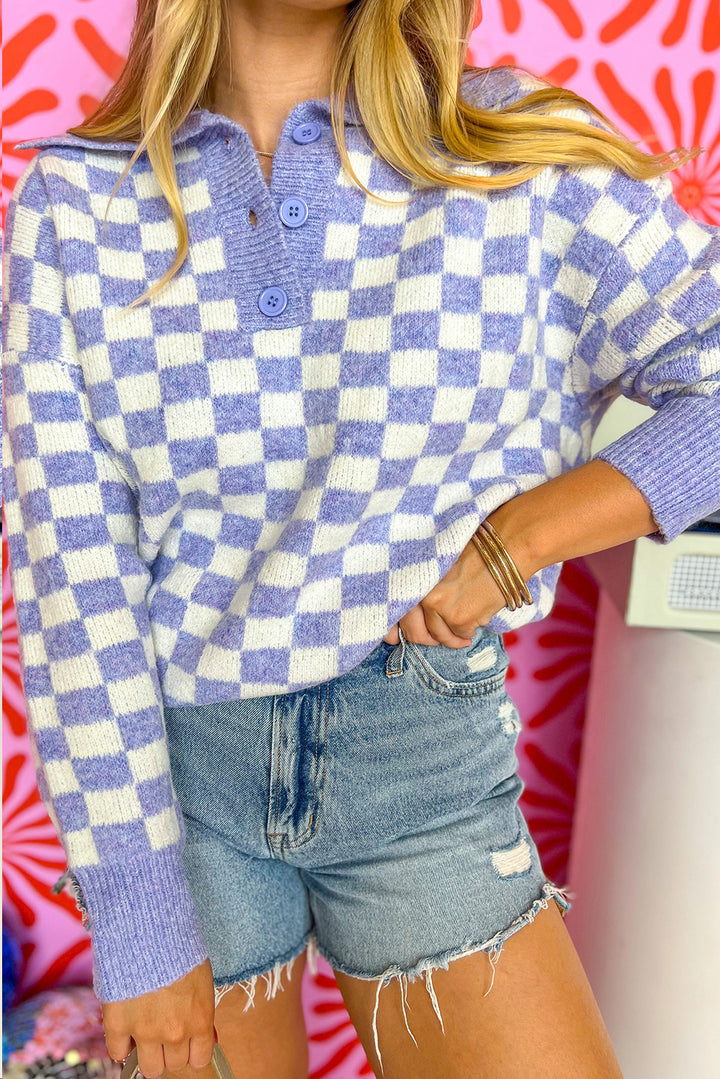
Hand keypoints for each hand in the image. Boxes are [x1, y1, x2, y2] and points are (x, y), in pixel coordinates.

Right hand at [102, 958, 215, 1077]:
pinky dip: (121, 1045)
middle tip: (164, 1032)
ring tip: (146, 1036)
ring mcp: (145, 1032)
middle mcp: (175, 1033)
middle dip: (171, 1050)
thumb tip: (197, 1027)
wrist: (152, 930)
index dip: (192, 1051)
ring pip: (150, 1068)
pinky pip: (117, 1052)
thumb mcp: (201, 978)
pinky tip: (125, 1030)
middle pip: (174, 1064)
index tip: (187, 1043)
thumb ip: (198, 1008)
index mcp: (200, 1020)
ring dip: (148, 1054)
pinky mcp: (118, 1024)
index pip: (200, 1058)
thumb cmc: (180, 946)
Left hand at [383, 521, 532, 645]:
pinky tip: (474, 622)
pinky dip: (466, 633)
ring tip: (462, 628)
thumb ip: (421, 585)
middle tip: (439, 635)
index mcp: (411, 578)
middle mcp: (420, 594)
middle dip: (428, 638)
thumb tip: (413, 612)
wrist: (504, 550)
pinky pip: (458, 635)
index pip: (394, 615)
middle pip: (415, 632)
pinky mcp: (460, 619)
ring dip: (450, 637)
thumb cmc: (474, 550)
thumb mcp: (436, 562)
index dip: (396, 631)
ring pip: (439, 636)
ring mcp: (439, 608)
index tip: (398, 637)